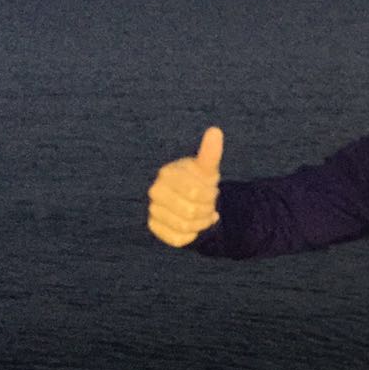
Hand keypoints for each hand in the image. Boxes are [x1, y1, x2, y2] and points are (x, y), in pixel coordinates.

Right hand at [147, 126, 223, 246]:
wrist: (192, 201)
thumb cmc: (200, 181)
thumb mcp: (208, 169)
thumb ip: (210, 153)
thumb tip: (215, 131)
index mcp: (167, 173)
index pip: (196, 192)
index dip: (210, 195)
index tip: (211, 191)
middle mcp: (155, 190)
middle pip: (190, 211)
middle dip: (206, 210)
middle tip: (209, 205)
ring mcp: (153, 209)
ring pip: (185, 226)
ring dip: (201, 223)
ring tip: (203, 215)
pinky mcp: (154, 227)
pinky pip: (177, 239)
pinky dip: (191, 236)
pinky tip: (193, 227)